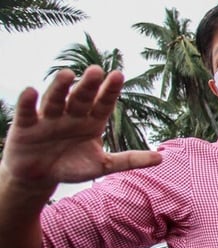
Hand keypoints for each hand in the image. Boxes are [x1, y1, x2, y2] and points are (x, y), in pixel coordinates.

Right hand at [0, 66, 160, 189]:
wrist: (39, 177)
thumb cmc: (73, 166)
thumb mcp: (102, 165)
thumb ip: (129, 160)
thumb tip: (161, 158)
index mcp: (91, 121)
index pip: (103, 103)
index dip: (110, 90)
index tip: (118, 75)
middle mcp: (71, 115)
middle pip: (81, 98)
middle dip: (88, 85)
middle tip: (96, 70)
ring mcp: (48, 119)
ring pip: (55, 100)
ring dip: (60, 88)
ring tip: (66, 74)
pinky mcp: (25, 127)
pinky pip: (26, 113)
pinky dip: (27, 103)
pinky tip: (30, 91)